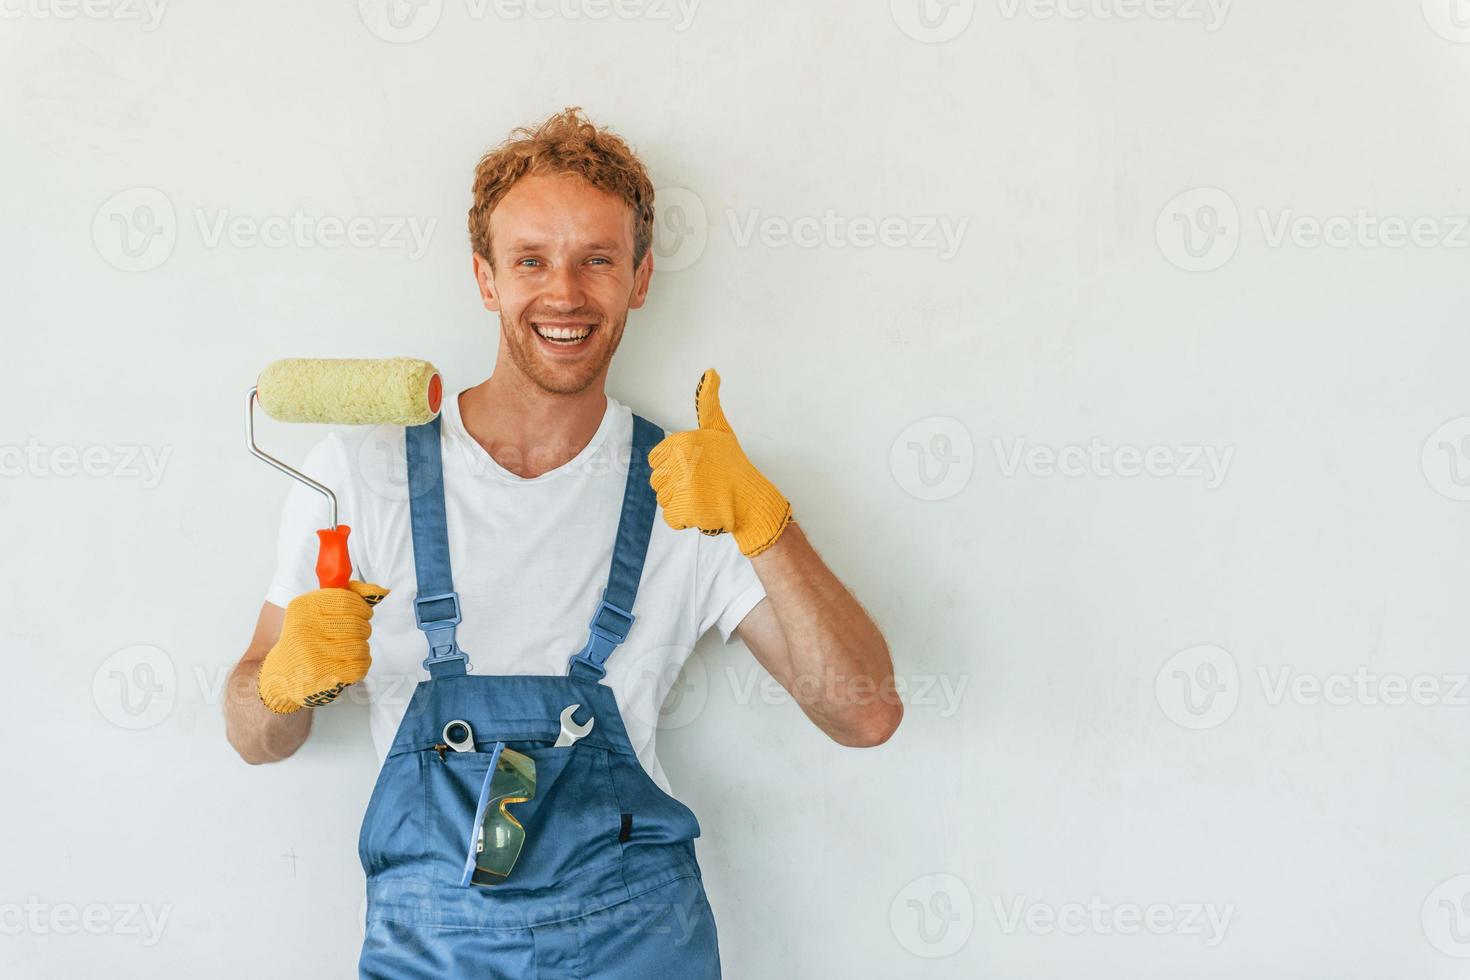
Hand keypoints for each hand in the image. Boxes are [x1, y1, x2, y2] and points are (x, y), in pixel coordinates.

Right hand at [257, 581, 388, 713]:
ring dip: (360, 648)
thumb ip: (349, 595)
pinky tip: (346, 663)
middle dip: (362, 629)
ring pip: (361, 646)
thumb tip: (380, 591)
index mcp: (303, 608)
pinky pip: (360, 666)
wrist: (283, 674)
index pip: (347, 601)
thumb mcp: (317, 609)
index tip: (363, 613)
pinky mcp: (323, 677)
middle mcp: (305, 630)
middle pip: (357, 625)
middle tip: (352, 634)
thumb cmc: (307, 637)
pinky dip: (360, 664)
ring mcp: (313, 655)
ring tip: (346, 650)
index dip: (362, 607)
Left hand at [648, 369, 791, 556]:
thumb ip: (709, 403)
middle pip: (657, 481)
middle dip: (675, 486)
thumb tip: (711, 372)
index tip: (694, 469)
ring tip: (703, 497)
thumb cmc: (733, 465)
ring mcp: (682, 488)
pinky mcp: (685, 511)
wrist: (752, 500)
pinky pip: (671, 517)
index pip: (656, 460)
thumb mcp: (720, 429)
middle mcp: (680, 462)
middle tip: (701, 485)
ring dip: (680, 503)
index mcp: (682, 442)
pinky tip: (702, 510)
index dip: (673, 467)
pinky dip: (684, 518)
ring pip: (664, 499)